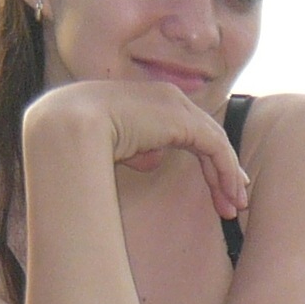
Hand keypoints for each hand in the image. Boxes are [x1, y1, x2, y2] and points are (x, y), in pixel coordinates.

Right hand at [27, 81, 248, 218]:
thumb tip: (152, 158)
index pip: (187, 127)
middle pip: (206, 135)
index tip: (214, 184)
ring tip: (235, 206)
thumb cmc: (79, 137)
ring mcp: (178, 106)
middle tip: (233, 198)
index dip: (203, 156)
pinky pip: (215, 148)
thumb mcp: (113, 144)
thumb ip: (137, 149)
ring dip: (227, 176)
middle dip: (222, 169)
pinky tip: (230, 193)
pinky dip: (225, 171)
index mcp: (149, 99)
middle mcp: (168, 97)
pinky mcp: (185, 121)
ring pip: (215, 142)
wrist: (69, 126)